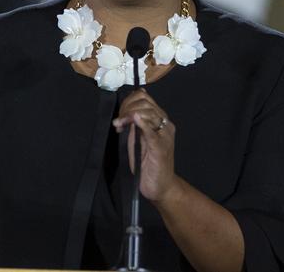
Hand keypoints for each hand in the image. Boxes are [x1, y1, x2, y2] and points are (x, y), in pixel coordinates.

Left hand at [113, 88, 176, 202]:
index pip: (145, 98)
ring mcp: (164, 136)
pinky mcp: (161, 148)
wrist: (161, 186)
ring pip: (148, 113)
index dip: (129, 101)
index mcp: (160, 120)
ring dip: (129, 115)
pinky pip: (152, 132)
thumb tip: (125, 108)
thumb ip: (133, 123)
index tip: (119, 114)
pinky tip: (136, 119)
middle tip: (118, 121)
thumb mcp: (137, 138)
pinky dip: (143, 124)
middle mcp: (165, 125)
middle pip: (145, 103)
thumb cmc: (148, 164)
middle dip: (127, 108)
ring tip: (120, 124)